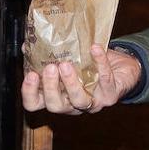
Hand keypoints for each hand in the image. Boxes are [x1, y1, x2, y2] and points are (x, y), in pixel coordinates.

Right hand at [22, 44, 141, 114]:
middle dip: (51, 88)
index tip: (30, 75)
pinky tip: (94, 49)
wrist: (121, 68)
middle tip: (50, 68)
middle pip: (55, 106)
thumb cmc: (89, 65)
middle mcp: (72, 104)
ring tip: (66, 64)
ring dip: (71, 83)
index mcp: (57, 96)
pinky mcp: (110, 95)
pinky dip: (100, 63)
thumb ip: (48, 54)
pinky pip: (105, 80)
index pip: (35, 103)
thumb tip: (27, 44)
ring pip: (79, 101)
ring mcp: (92, 102)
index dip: (29, 93)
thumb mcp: (67, 58)